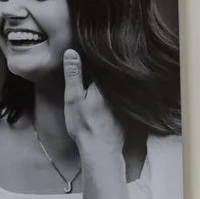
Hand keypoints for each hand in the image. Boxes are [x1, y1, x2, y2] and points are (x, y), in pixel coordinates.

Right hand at [58, 49, 125, 174]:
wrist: (101, 149)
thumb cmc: (84, 124)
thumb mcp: (73, 98)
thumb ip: (73, 75)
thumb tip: (71, 51)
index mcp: (105, 83)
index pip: (101, 64)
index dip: (95, 57)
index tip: (90, 49)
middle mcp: (118, 89)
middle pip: (112, 73)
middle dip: (106, 66)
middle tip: (98, 58)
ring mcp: (125, 100)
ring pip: (118, 84)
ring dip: (113, 78)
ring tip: (107, 68)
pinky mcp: (128, 110)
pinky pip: (124, 94)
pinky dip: (119, 91)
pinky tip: (114, 94)